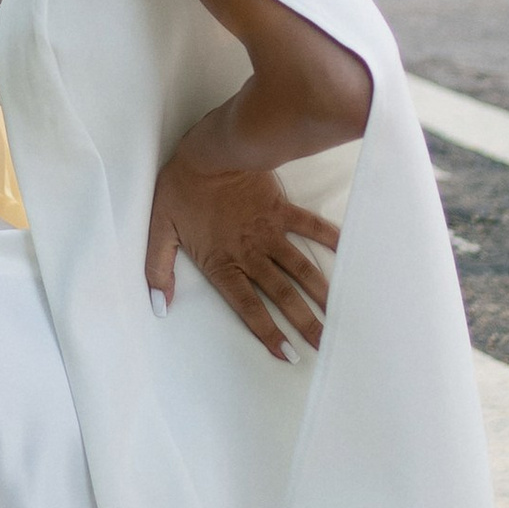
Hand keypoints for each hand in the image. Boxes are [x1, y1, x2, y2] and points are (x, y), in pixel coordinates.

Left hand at [144, 151, 337, 360]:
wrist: (209, 152)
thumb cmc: (181, 189)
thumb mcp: (160, 229)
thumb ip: (158, 270)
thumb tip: (160, 306)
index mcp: (222, 264)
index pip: (248, 307)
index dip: (268, 333)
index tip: (289, 355)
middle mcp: (251, 254)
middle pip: (282, 295)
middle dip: (305, 323)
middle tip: (326, 344)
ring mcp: (269, 232)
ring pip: (301, 269)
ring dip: (321, 293)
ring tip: (340, 314)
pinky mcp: (282, 210)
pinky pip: (311, 227)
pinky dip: (331, 240)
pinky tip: (350, 254)